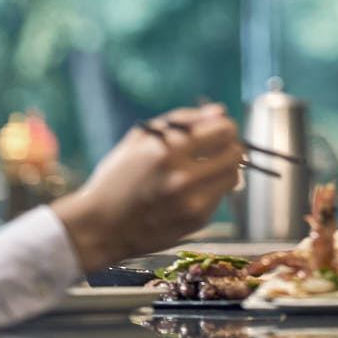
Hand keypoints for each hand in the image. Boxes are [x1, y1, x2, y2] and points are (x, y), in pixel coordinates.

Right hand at [52, 104, 242, 271]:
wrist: (101, 227)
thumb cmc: (118, 177)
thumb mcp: (141, 137)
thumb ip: (182, 119)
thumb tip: (219, 111)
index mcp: (169, 150)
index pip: (223, 130)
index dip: (224, 126)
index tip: (217, 129)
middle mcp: (184, 177)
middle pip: (236, 153)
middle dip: (229, 146)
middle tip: (216, 148)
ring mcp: (193, 203)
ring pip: (233, 177)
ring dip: (224, 169)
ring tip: (204, 169)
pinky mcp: (196, 222)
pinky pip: (219, 197)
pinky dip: (211, 190)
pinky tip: (190, 190)